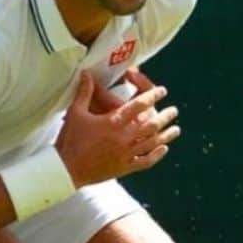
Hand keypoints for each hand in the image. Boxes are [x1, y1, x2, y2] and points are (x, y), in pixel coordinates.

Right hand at [57, 70, 180, 185]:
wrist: (66, 168)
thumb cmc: (70, 139)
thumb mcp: (76, 112)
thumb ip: (84, 92)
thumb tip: (86, 74)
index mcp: (114, 121)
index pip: (139, 105)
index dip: (153, 96)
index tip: (162, 91)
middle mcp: (124, 136)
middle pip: (152, 124)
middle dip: (165, 116)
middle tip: (174, 110)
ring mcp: (126, 153)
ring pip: (152, 143)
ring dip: (166, 135)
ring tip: (176, 129)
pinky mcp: (124, 167)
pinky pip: (145, 161)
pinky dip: (156, 155)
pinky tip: (164, 149)